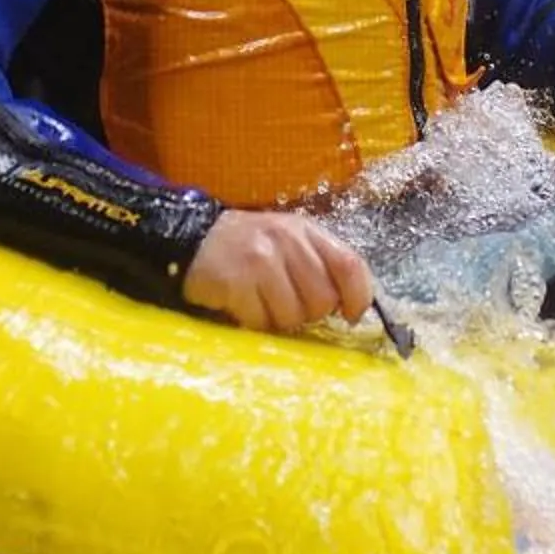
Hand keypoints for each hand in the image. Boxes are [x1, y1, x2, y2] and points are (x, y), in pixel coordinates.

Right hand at [183, 209, 373, 335]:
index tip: (350, 316)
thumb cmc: (252, 247)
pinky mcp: (235, 281)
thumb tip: (351, 308)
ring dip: (278, 320)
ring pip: (292, 317)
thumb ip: (321, 265)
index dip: (359, 297)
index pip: (350, 265)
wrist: (195, 239)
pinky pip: (260, 322)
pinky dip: (254, 322)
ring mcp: (260, 260)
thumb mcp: (291, 242)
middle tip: (288, 303)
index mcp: (306, 231)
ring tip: (262, 302)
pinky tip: (243, 305)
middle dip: (308, 313)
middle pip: (322, 300)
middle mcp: (286, 240)